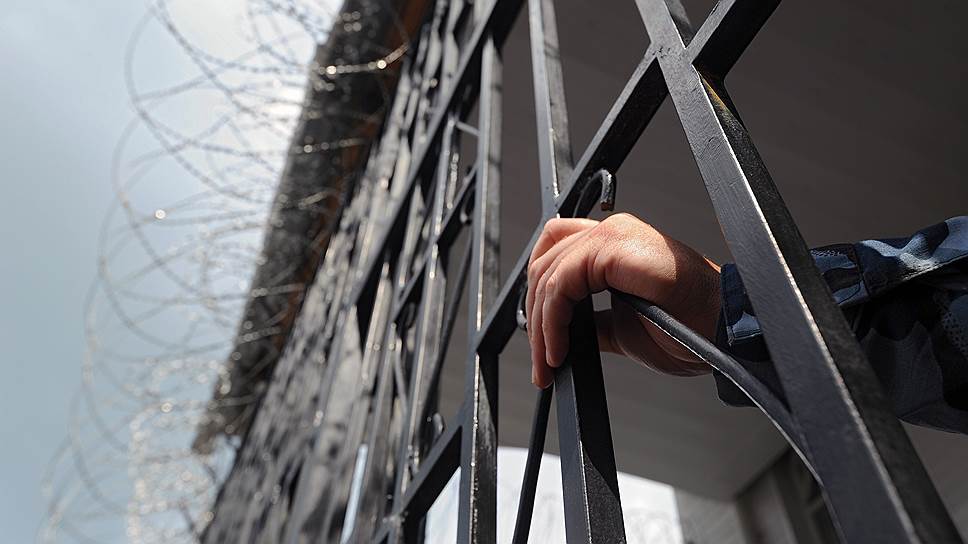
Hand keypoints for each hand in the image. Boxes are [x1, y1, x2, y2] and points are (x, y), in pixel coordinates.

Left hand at [526, 213, 721, 387]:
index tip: (541, 340)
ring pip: (547, 275)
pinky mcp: (613, 247)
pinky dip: (552, 322)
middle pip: (544, 262)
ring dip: (541, 328)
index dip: (537, 295)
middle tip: (541, 363)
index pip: (555, 251)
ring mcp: (613, 234)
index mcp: (615, 244)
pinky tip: (560, 350)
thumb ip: (592, 321)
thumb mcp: (623, 327)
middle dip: (534, 318)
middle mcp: (612, 230)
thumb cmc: (689, 329)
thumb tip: (563, 333)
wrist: (723, 334)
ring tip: (549, 364)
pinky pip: (561, 284)